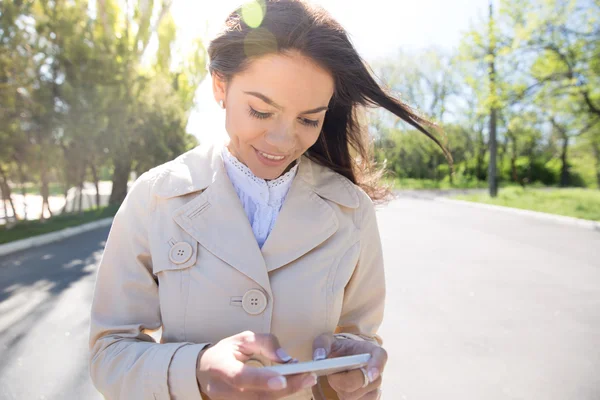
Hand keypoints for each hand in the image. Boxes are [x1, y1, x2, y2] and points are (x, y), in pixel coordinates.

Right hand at [196, 331, 316, 398]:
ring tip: (305, 380)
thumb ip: (264, 343)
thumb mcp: (241, 339)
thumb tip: (285, 358)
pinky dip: (278, 396)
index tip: (283, 379)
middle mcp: (222, 390)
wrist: (206, 371)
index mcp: (220, 368)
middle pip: (255, 396)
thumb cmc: (226, 353)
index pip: (240, 377)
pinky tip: (293, 386)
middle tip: (308, 377)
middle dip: (285, 389)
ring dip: (285, 393)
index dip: (261, 380)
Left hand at [312, 333, 386, 399]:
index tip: (370, 375)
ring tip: (337, 377)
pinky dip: (342, 396)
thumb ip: (321, 344)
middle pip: (362, 381)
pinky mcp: (369, 398)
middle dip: (340, 380)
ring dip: (339, 389)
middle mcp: (377, 370)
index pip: (381, 356)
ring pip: (354, 395)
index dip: (377, 366)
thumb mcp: (327, 341)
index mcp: (370, 351)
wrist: (341, 360)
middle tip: (331, 373)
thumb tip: (319, 357)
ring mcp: (374, 387)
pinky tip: (340, 387)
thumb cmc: (337, 349)